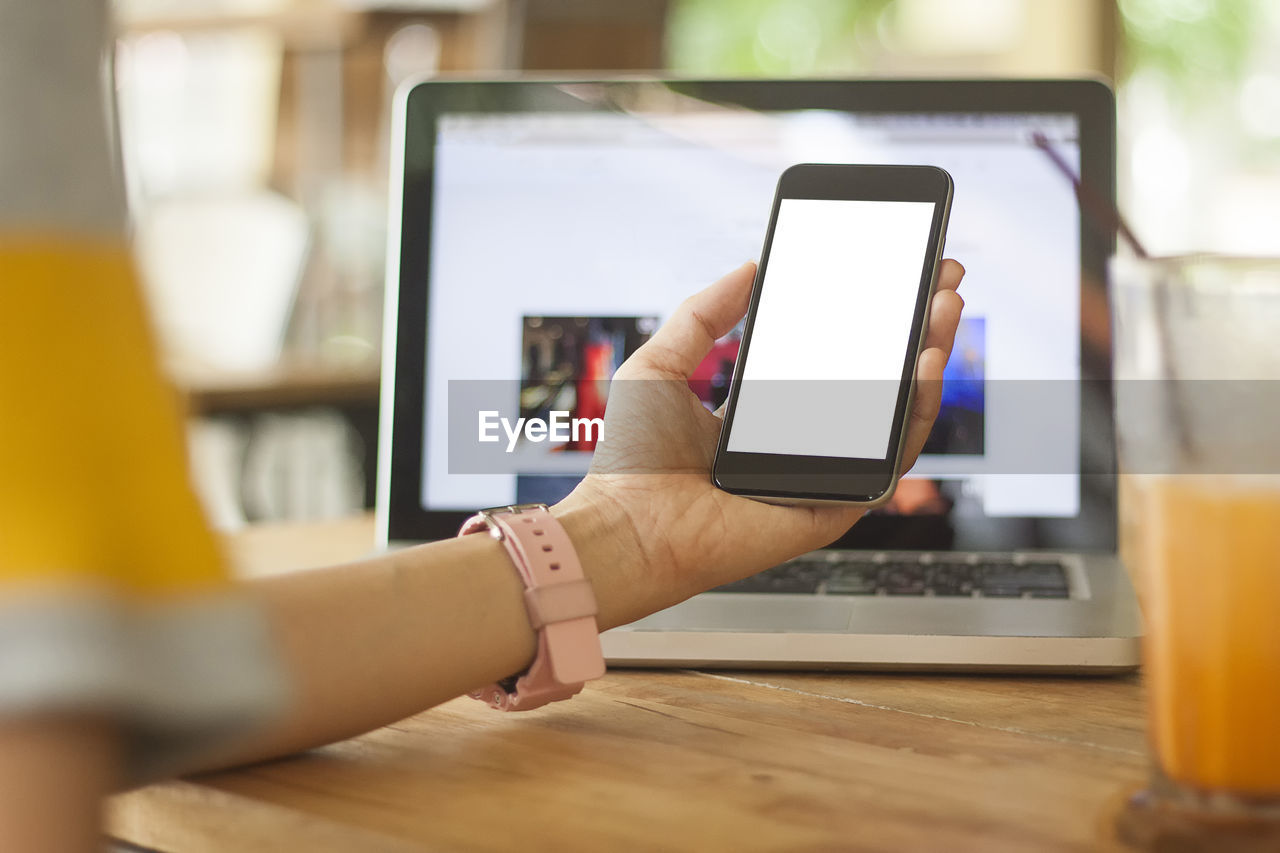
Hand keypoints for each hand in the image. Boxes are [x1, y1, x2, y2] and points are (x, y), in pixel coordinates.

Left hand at [557, 259, 964, 627]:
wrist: (627, 526)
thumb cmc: (632, 460)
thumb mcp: (662, 363)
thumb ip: (702, 314)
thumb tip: (749, 266)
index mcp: (762, 415)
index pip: (830, 361)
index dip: (865, 320)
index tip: (891, 273)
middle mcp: (798, 445)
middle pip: (874, 384)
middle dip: (913, 329)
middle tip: (937, 279)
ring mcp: (821, 475)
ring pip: (894, 417)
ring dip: (928, 361)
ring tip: (943, 307)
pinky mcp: (835, 506)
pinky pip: (890, 459)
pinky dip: (914, 413)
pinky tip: (923, 365)